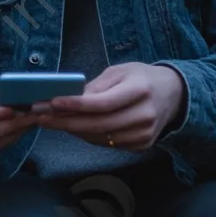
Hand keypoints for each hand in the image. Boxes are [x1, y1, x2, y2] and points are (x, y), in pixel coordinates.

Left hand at [33, 63, 184, 150]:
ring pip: (101, 137)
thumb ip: (96, 86)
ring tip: (51, 121)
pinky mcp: (141, 145)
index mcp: (139, 91)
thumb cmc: (142, 78)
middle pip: (98, 124)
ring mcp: (144, 134)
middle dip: (66, 122)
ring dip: (73, 131)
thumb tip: (69, 98)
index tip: (52, 102)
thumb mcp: (120, 71)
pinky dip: (88, 136)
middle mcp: (144, 115)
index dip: (76, 105)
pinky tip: (73, 127)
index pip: (103, 103)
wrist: (173, 95)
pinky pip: (108, 143)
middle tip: (42, 116)